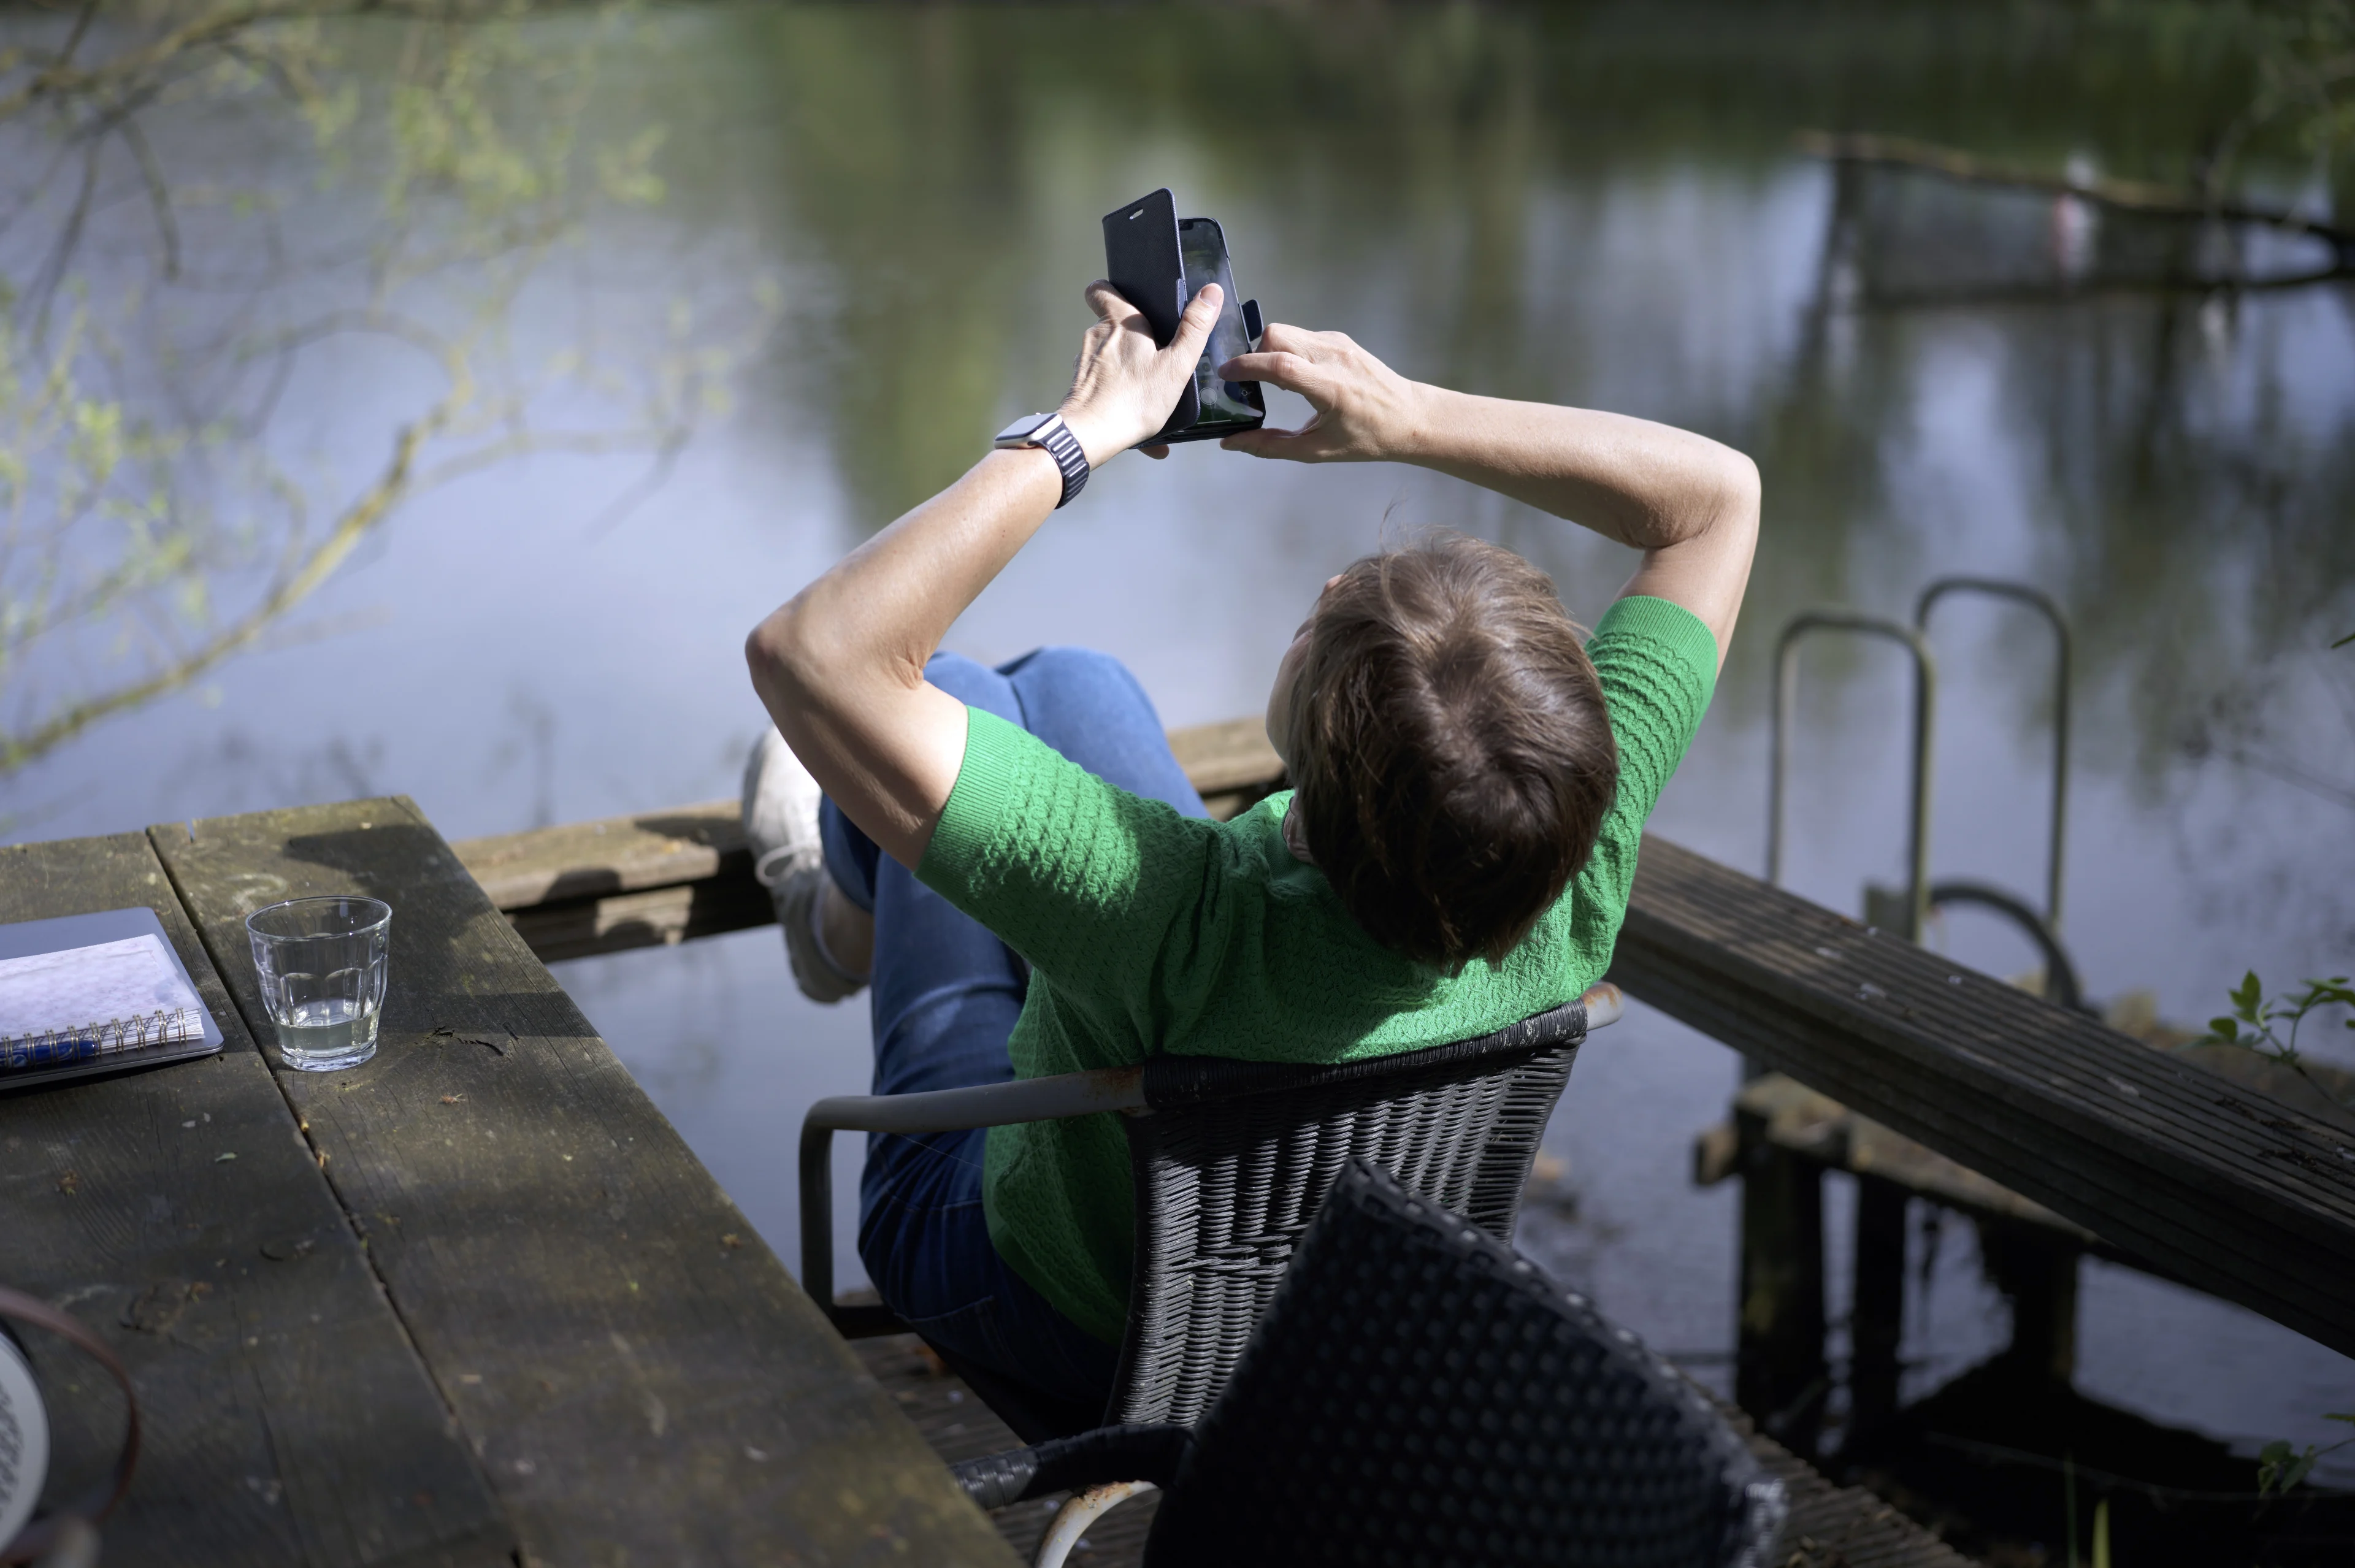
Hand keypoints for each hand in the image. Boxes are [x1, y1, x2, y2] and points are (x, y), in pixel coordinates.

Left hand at [1057, 280, 1222, 466]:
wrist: (1090, 436)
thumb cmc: (1134, 398)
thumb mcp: (1176, 364)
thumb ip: (1194, 328)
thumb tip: (1212, 292)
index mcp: (1118, 322)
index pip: (1100, 289)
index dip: (1111, 290)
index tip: (1129, 301)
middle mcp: (1095, 336)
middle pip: (1109, 324)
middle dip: (1130, 336)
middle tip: (1154, 353)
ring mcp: (1084, 362)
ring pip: (1107, 358)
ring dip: (1127, 370)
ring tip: (1150, 391)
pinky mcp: (1080, 387)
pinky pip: (1104, 387)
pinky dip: (1120, 397)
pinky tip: (1139, 420)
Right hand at [1215, 324, 1427, 462]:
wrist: (1410, 417)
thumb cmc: (1367, 439)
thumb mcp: (1317, 450)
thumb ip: (1270, 446)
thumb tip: (1230, 443)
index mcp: (1329, 387)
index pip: (1279, 365)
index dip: (1247, 366)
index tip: (1224, 374)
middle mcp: (1333, 358)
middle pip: (1277, 335)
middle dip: (1255, 354)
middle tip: (1251, 380)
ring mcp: (1339, 344)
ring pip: (1288, 332)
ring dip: (1271, 350)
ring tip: (1274, 379)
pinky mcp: (1342, 340)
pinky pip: (1303, 336)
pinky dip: (1290, 350)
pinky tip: (1296, 374)